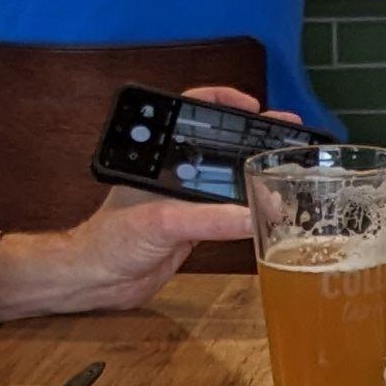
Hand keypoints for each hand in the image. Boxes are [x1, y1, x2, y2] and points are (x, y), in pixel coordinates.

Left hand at [0, 87, 297, 321]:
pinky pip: (228, 213)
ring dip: (255, 176)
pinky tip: (271, 209)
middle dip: (253, 139)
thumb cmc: (110, 241)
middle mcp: (175, 175)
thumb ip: (207, 219)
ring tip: (289, 169)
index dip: (223, 103)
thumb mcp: (160, 222)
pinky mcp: (193, 229)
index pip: (193, 115)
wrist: (96, 282)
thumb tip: (252, 216)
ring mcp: (185, 202)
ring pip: (227, 180)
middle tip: (286, 134)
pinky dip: (250, 209)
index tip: (252, 105)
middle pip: (220, 147)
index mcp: (160, 160)